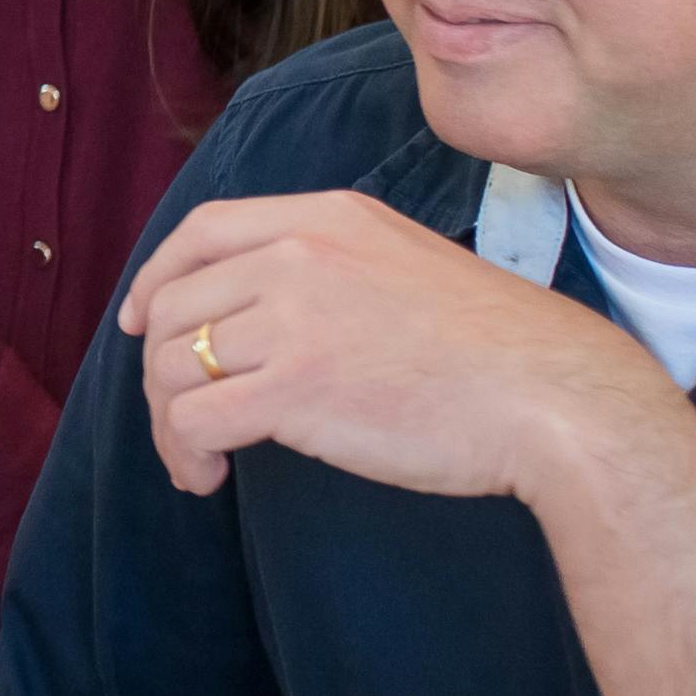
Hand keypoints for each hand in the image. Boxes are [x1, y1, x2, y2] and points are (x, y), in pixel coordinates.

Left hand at [120, 187, 668, 505]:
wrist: (554, 396)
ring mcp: (295, 317)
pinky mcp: (296, 387)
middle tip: (186, 421)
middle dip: (163, 370)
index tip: (140, 323)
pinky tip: (210, 478)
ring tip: (200, 460)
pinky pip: (193, 419)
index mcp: (329, 217)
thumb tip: (265, 316)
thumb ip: (334, 269)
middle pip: (176, 305)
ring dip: (171, 423)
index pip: (203, 229)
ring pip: (173, 365)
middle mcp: (301, 254)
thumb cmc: (496, 351)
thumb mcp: (407, 264)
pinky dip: (185, 454)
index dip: (156, 277)